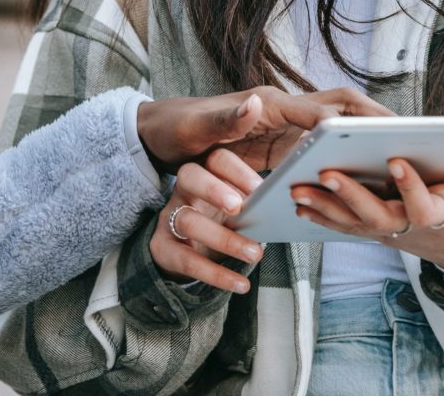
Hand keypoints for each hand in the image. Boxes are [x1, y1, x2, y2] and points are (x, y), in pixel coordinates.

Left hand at [137, 86, 392, 173]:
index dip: (355, 118)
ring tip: (401, 162)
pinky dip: (344, 159)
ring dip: (365, 140)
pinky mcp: (282, 146)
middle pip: (340, 108)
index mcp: (269, 104)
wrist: (162, 135)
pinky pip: (321, 149)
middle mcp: (282, 111)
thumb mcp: (195, 128)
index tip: (387, 130)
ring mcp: (284, 128)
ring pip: (336, 128)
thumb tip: (253, 103)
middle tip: (414, 138)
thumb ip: (224, 119)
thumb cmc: (178, 127)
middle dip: (375, 119)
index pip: (322, 107)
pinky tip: (361, 183)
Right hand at [149, 148, 263, 292]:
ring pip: (189, 221)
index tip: (261, 189)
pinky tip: (241, 284)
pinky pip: (187, 260)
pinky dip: (217, 275)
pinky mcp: (164, 248)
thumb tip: (279, 205)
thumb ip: (251, 203)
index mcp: (205, 173)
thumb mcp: (232, 209)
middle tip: (239, 208)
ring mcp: (170, 218)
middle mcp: (183, 191)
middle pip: (189, 176)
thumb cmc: (217, 222)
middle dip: (213, 190)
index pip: (216, 160)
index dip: (237, 171)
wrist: (183, 252)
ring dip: (224, 239)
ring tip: (255, 253)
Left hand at [289, 153, 443, 271]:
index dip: (411, 188)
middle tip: (325, 172)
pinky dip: (324, 215)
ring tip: (296, 188)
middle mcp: (415, 228)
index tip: (396, 162)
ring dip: (326, 206)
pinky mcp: (381, 231)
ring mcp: (395, 233)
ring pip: (356, 224)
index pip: (426, 207)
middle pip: (379, 217)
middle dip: (351, 195)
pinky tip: (299, 203)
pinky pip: (348, 225)